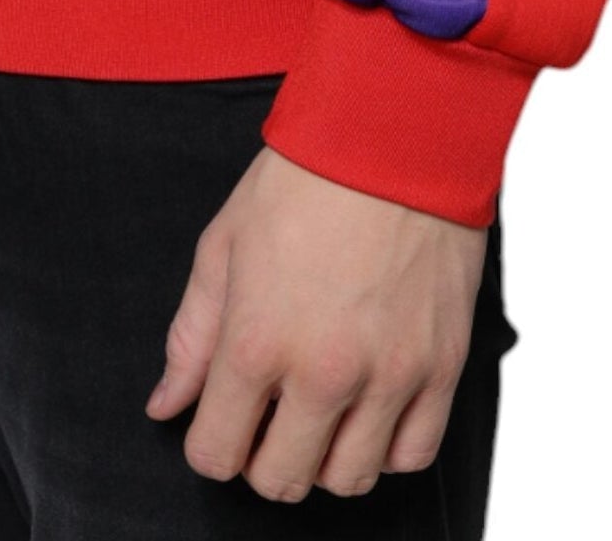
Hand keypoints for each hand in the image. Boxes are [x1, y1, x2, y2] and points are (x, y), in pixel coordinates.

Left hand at [146, 145, 486, 500]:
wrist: (395, 132)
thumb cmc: (305, 177)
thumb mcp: (225, 244)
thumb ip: (192, 335)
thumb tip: (167, 404)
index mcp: (258, 342)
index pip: (216, 454)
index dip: (209, 444)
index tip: (219, 422)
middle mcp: (324, 373)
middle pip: (280, 480)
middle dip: (261, 458)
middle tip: (267, 418)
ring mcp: (390, 376)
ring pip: (349, 479)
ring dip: (325, 458)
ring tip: (320, 410)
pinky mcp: (443, 367)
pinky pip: (415, 455)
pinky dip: (387, 447)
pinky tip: (370, 407)